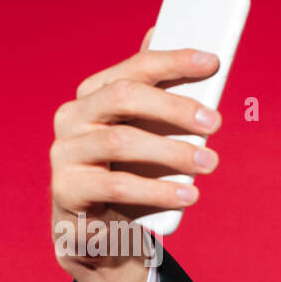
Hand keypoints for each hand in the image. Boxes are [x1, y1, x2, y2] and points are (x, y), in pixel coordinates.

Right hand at [49, 27, 223, 273]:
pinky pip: (116, 187)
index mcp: (94, 95)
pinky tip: (188, 196)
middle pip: (122, 97)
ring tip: (209, 163)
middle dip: (173, 107)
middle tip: (215, 122)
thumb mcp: (147, 137)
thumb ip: (163, 100)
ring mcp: (65, 153)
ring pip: (120, 142)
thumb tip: (194, 52)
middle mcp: (73, 117)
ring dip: (172, 152)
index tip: (212, 62)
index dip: (173, 62)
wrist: (98, 229)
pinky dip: (157, 190)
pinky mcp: (67, 191)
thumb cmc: (129, 173)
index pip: (134, 69)